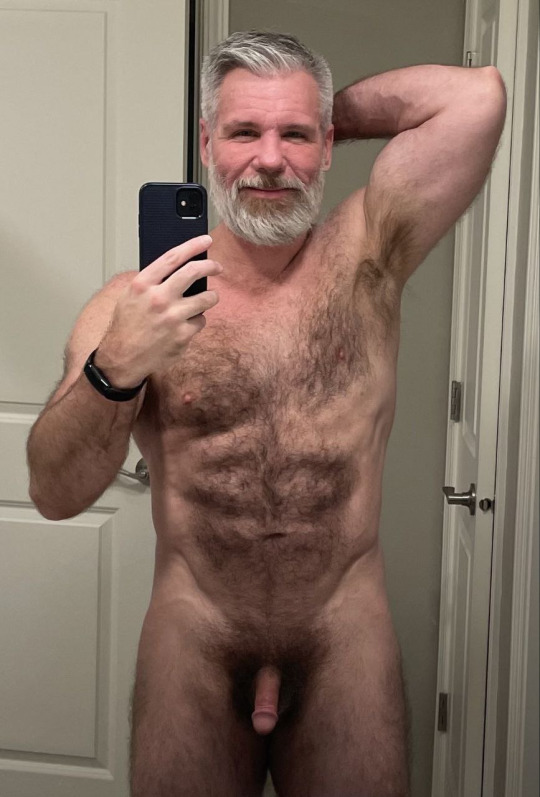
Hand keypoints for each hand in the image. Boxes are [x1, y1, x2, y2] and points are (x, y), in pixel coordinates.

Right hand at [95, 235, 221, 385]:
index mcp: (143, 285)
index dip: (193, 246)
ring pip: (206, 298)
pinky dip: (197, 321)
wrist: (122, 358)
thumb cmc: (125, 327)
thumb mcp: (130, 296)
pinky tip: (186, 325)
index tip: (205, 240)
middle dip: (211, 266)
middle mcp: (158, 298)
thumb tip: (177, 268)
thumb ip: (151, 282)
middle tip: (216, 266)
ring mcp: (172, 317)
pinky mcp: (183, 335)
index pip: (173, 257)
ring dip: (211, 297)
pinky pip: (201, 321)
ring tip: (206, 299)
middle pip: (194, 272)